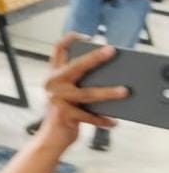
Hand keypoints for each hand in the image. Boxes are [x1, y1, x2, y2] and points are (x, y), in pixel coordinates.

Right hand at [40, 34, 125, 150]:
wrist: (50, 137)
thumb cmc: (63, 114)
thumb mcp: (67, 94)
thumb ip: (77, 83)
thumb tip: (105, 74)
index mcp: (53, 76)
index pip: (58, 51)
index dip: (69, 39)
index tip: (84, 35)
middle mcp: (53, 85)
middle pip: (76, 66)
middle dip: (95, 58)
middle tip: (111, 51)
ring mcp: (57, 99)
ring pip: (87, 93)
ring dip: (108, 93)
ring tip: (124, 91)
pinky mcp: (64, 114)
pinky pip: (89, 115)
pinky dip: (102, 120)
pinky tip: (112, 122)